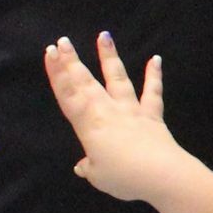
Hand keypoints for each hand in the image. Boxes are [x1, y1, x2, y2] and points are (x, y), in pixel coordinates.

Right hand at [45, 32, 186, 205]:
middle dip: (73, 61)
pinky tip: (156, 59)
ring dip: (110, 57)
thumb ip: (89, 167)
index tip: (51, 53)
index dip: (57, 74)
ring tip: (104, 35)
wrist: (161, 174)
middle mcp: (108, 111)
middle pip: (87, 83)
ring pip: (118, 78)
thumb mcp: (98, 176)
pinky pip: (153, 92)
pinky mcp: (153, 115)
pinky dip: (154, 75)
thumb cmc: (123, 177)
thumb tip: (83, 166)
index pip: (68, 95)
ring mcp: (132, 110)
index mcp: (89, 125)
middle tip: (63, 41)